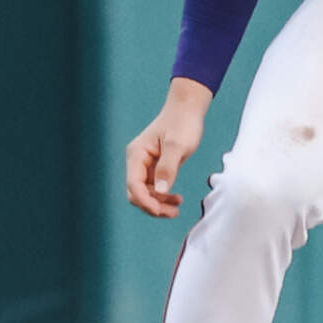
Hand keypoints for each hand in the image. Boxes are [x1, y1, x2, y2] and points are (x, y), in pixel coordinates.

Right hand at [124, 78, 213, 218]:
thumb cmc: (182, 122)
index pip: (134, 184)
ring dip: (159, 204)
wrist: (188, 109)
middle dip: (152, 206)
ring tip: (177, 208)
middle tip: (173, 213)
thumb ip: (168, 168)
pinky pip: (154, 188)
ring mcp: (145, 165)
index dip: (145, 200)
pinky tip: (176, 199)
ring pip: (145, 193)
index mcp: (137, 154)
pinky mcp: (155, 167)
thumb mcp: (178, 145)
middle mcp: (137, 161)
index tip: (160, 210)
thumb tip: (161, 191)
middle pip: (137, 193)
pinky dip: (163, 197)